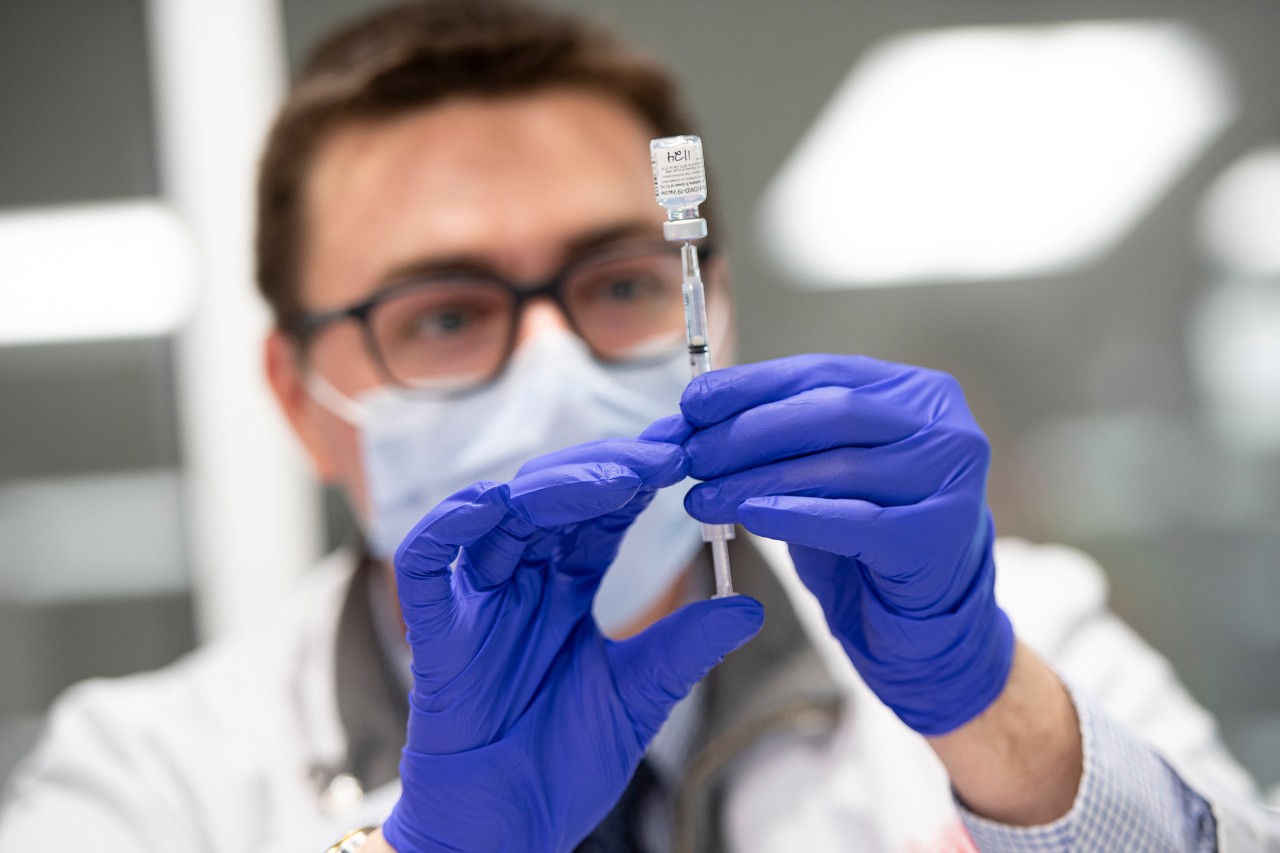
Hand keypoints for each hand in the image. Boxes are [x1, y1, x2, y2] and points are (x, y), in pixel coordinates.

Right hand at [380, 441, 763, 852]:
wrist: (507, 833)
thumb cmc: (562, 764)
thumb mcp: (638, 697)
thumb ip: (684, 647)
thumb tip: (750, 606)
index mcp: (568, 585)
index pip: (603, 512)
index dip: (641, 479)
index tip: (692, 452)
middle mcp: (521, 579)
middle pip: (556, 498)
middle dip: (608, 471)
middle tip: (664, 454)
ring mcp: (475, 599)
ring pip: (501, 514)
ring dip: (555, 487)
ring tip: (616, 478)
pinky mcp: (433, 630)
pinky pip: (425, 562)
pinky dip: (448, 526)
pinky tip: (493, 503)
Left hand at [676, 354, 1012, 735]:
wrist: (923, 618)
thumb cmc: (866, 535)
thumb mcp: (823, 471)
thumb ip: (776, 435)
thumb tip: (689, 415)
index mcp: (916, 393)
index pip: (822, 373)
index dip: (752, 385)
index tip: (691, 403)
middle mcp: (944, 427)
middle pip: (830, 413)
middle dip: (747, 433)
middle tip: (690, 456)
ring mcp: (951, 481)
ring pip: (838, 467)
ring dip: (757, 480)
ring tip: (701, 497)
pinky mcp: (938, 535)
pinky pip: (854, 522)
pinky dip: (795, 517)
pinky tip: (748, 519)